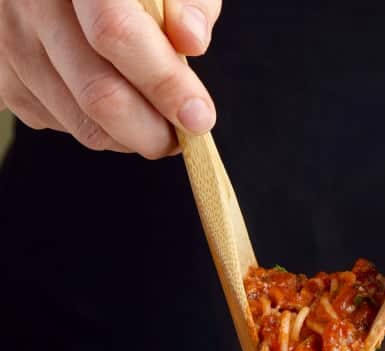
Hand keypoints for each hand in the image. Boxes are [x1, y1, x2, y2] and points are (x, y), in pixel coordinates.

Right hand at [0, 0, 220, 157]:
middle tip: (185, 135)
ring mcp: (12, 45)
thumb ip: (188, 0)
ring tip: (158, 122)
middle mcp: (31, 3)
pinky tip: (118, 103)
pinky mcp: (6, 82)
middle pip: (98, 93)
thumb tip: (192, 38)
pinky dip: (104, 130)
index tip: (199, 115)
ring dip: (132, 137)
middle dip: (153, 131)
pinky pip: (65, 126)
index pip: (116, 32)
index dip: (163, 82)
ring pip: (84, 124)